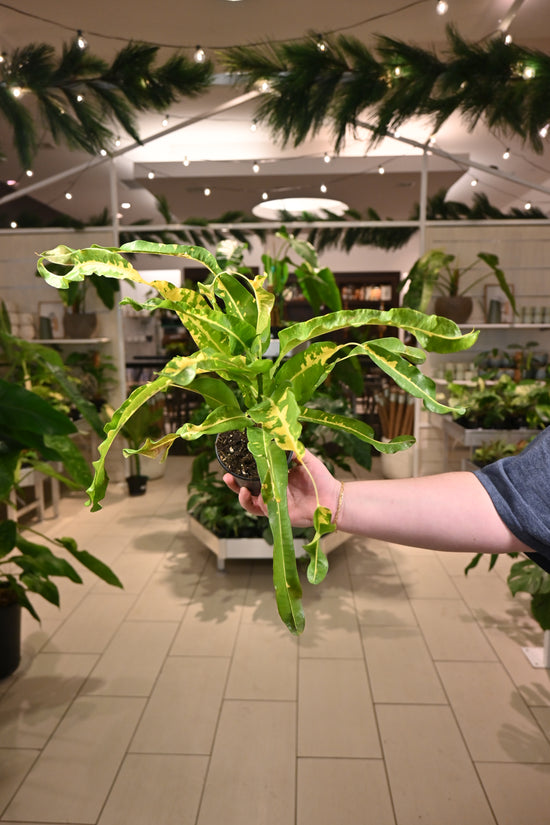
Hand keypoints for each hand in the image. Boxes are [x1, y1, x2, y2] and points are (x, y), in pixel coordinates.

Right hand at [223, 448, 340, 527]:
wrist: (332, 499)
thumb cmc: (321, 479)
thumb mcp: (305, 458)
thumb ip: (292, 448)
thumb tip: (278, 435)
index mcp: (277, 475)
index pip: (255, 471)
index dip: (244, 466)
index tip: (235, 456)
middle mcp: (272, 489)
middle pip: (247, 486)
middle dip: (234, 481)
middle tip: (226, 473)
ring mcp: (273, 501)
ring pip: (249, 499)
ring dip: (238, 491)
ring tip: (234, 482)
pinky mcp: (276, 512)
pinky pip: (258, 509)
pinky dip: (249, 502)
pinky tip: (246, 493)